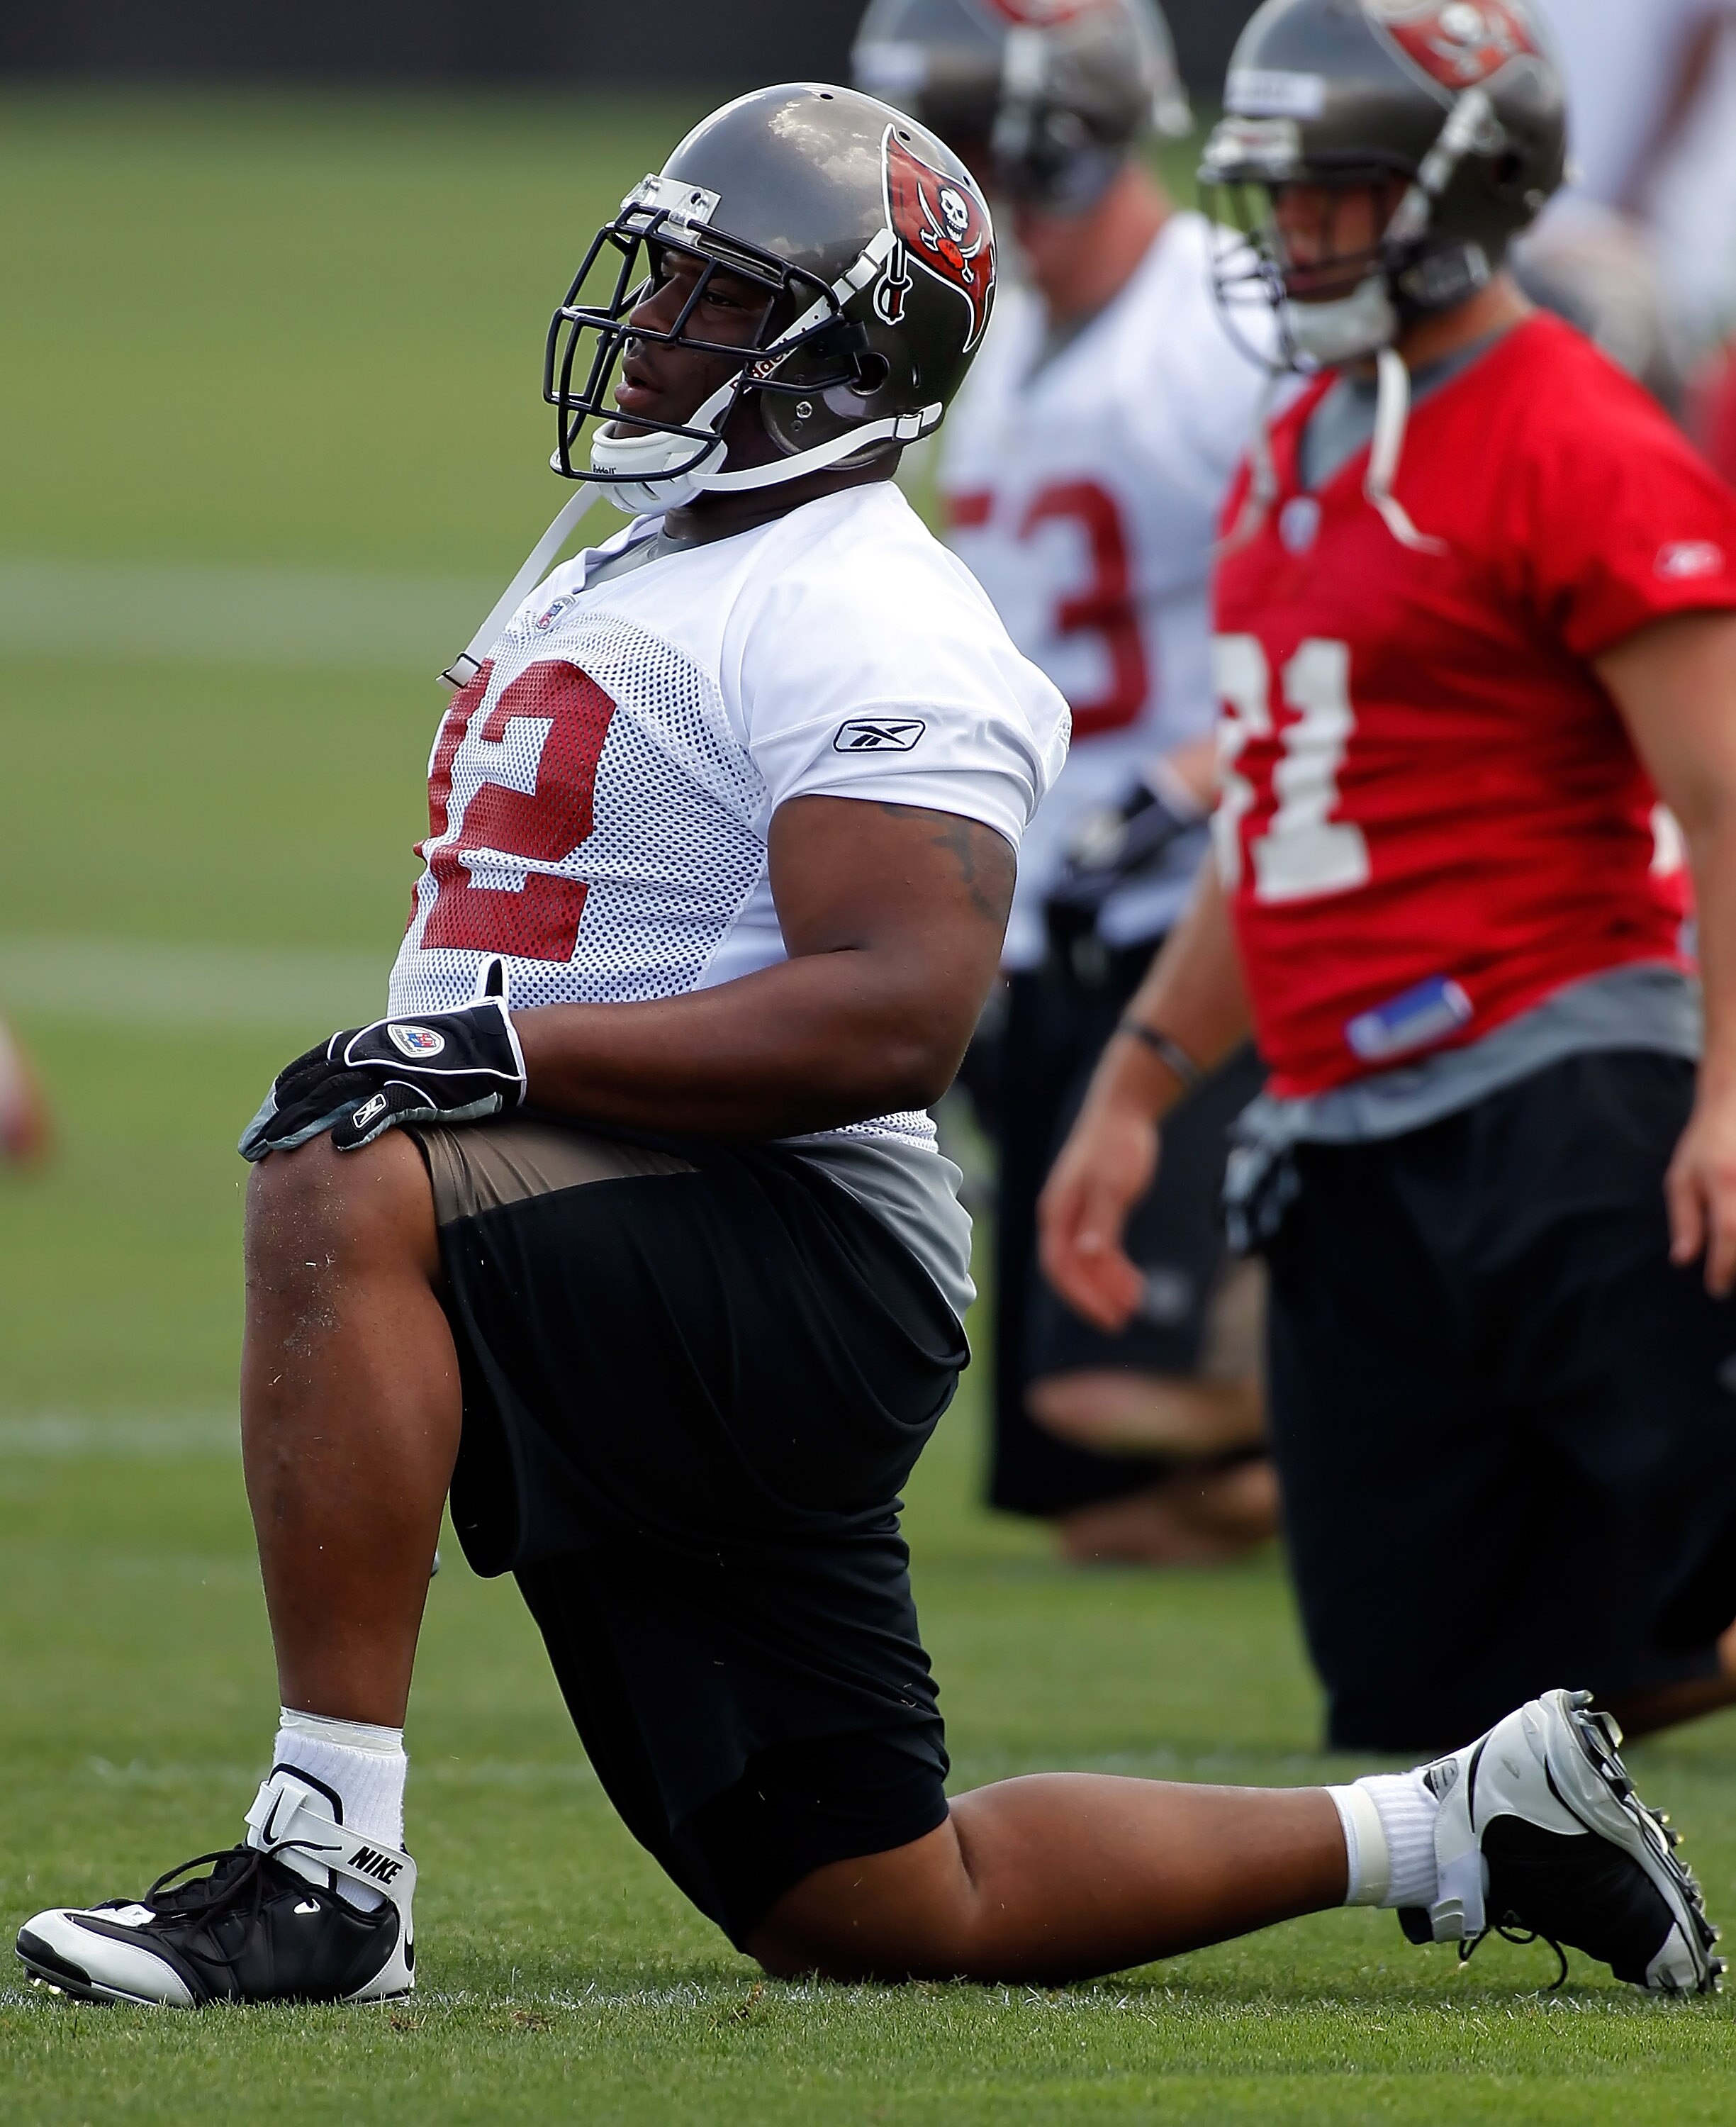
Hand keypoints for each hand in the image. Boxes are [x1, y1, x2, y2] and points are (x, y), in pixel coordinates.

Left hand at [239, 962, 525, 1161]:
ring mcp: (391, 1069)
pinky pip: (382, 1107)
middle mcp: (368, 1053)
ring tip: (278, 1147)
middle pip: (310, 1086)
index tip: (258, 1128)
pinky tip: (336, 1145)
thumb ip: (372, 1071)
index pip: (306, 1072)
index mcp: (360, 1045)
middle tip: (253, 1146)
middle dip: (279, 1116)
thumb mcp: (401, 1055)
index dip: (279, 1100)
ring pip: (335, 1095)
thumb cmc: (452, 1054)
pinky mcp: (419, 1087)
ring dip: (303, 1122)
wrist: (499, 1047)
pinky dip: (358, 1123)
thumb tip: (349, 1102)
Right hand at [1037, 1093, 1159, 1332]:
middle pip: (1069, 1270)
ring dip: (1106, 1284)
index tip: (1108, 1317)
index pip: (1060, 1266)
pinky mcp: (1092, 1211)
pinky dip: (1112, 1268)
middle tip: (1122, 1318)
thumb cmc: (1116, 1144)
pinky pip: (1096, 1250)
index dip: (1082, 1296)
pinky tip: (1132, 1280)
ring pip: (1084, 1262)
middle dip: (1094, 1296)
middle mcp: (1060, 1217)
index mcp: (1057, 1212)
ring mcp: (1075, 1215)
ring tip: (1134, 1301)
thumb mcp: (1111, 1186)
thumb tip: (1088, 1256)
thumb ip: (1099, 1223)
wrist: (1123, 1111)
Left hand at [1666, 1081, 1735, 1294]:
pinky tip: (1734, 1240)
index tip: (1716, 1290)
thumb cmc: (1704, 1145)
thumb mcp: (1681, 1179)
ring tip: (1731, 1261)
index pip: (1728, 1233)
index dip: (1724, 1268)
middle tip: (1728, 1280)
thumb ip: (1685, 1220)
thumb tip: (1683, 1261)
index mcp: (1725, 1181)